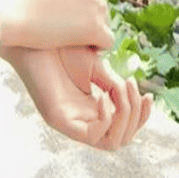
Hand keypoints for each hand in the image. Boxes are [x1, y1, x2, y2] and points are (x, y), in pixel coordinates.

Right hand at [0, 0, 111, 51]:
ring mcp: (99, 3)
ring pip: (102, 22)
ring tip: (62, 32)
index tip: (60, 5)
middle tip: (60, 21)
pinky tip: (77, 47)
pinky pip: (106, 41)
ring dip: (87, 30)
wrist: (9, 9)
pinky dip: (94, 47)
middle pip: (99, 2)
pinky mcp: (97, 28)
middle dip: (84, 13)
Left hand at [4, 45, 151, 149]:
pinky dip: (105, 121)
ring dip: (125, 119)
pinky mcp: (59, 120)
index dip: (140, 116)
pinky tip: (104, 98)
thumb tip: (129, 93)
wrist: (30, 35)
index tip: (148, 94)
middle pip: (120, 139)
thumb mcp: (94, 65)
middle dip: (136, 118)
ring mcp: (70, 121)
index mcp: (90, 106)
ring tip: (122, 90)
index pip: (122, 127)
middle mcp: (81, 118)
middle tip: (134, 88)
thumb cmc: (59, 46)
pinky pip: (91, 136)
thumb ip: (112, 82)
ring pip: (110, 143)